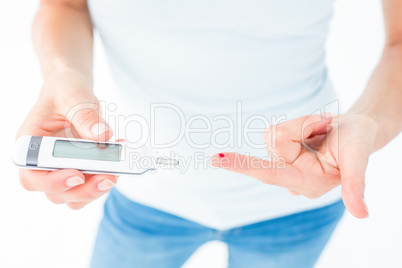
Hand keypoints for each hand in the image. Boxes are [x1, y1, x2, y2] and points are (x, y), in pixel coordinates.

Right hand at [17, 68, 115, 209]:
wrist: (72, 91)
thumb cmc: (63, 91)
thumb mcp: (72, 95)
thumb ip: (85, 115)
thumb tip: (103, 136)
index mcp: (30, 144)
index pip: (32, 175)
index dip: (53, 182)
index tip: (77, 174)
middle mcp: (43, 162)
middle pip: (56, 192)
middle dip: (83, 189)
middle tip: (108, 176)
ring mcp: (62, 169)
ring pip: (75, 196)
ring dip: (97, 189)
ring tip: (117, 169)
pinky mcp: (81, 169)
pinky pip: (91, 184)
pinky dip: (106, 177)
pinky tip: (120, 160)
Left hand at [210, 113, 377, 218]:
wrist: (357, 129)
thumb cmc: (358, 141)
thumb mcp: (358, 158)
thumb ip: (355, 184)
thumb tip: (362, 215)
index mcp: (306, 182)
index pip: (269, 175)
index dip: (244, 166)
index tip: (217, 159)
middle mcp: (290, 176)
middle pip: (277, 142)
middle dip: (302, 127)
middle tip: (326, 122)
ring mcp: (283, 162)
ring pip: (275, 134)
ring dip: (303, 124)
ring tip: (323, 128)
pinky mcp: (279, 150)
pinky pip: (276, 130)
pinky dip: (298, 123)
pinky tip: (312, 128)